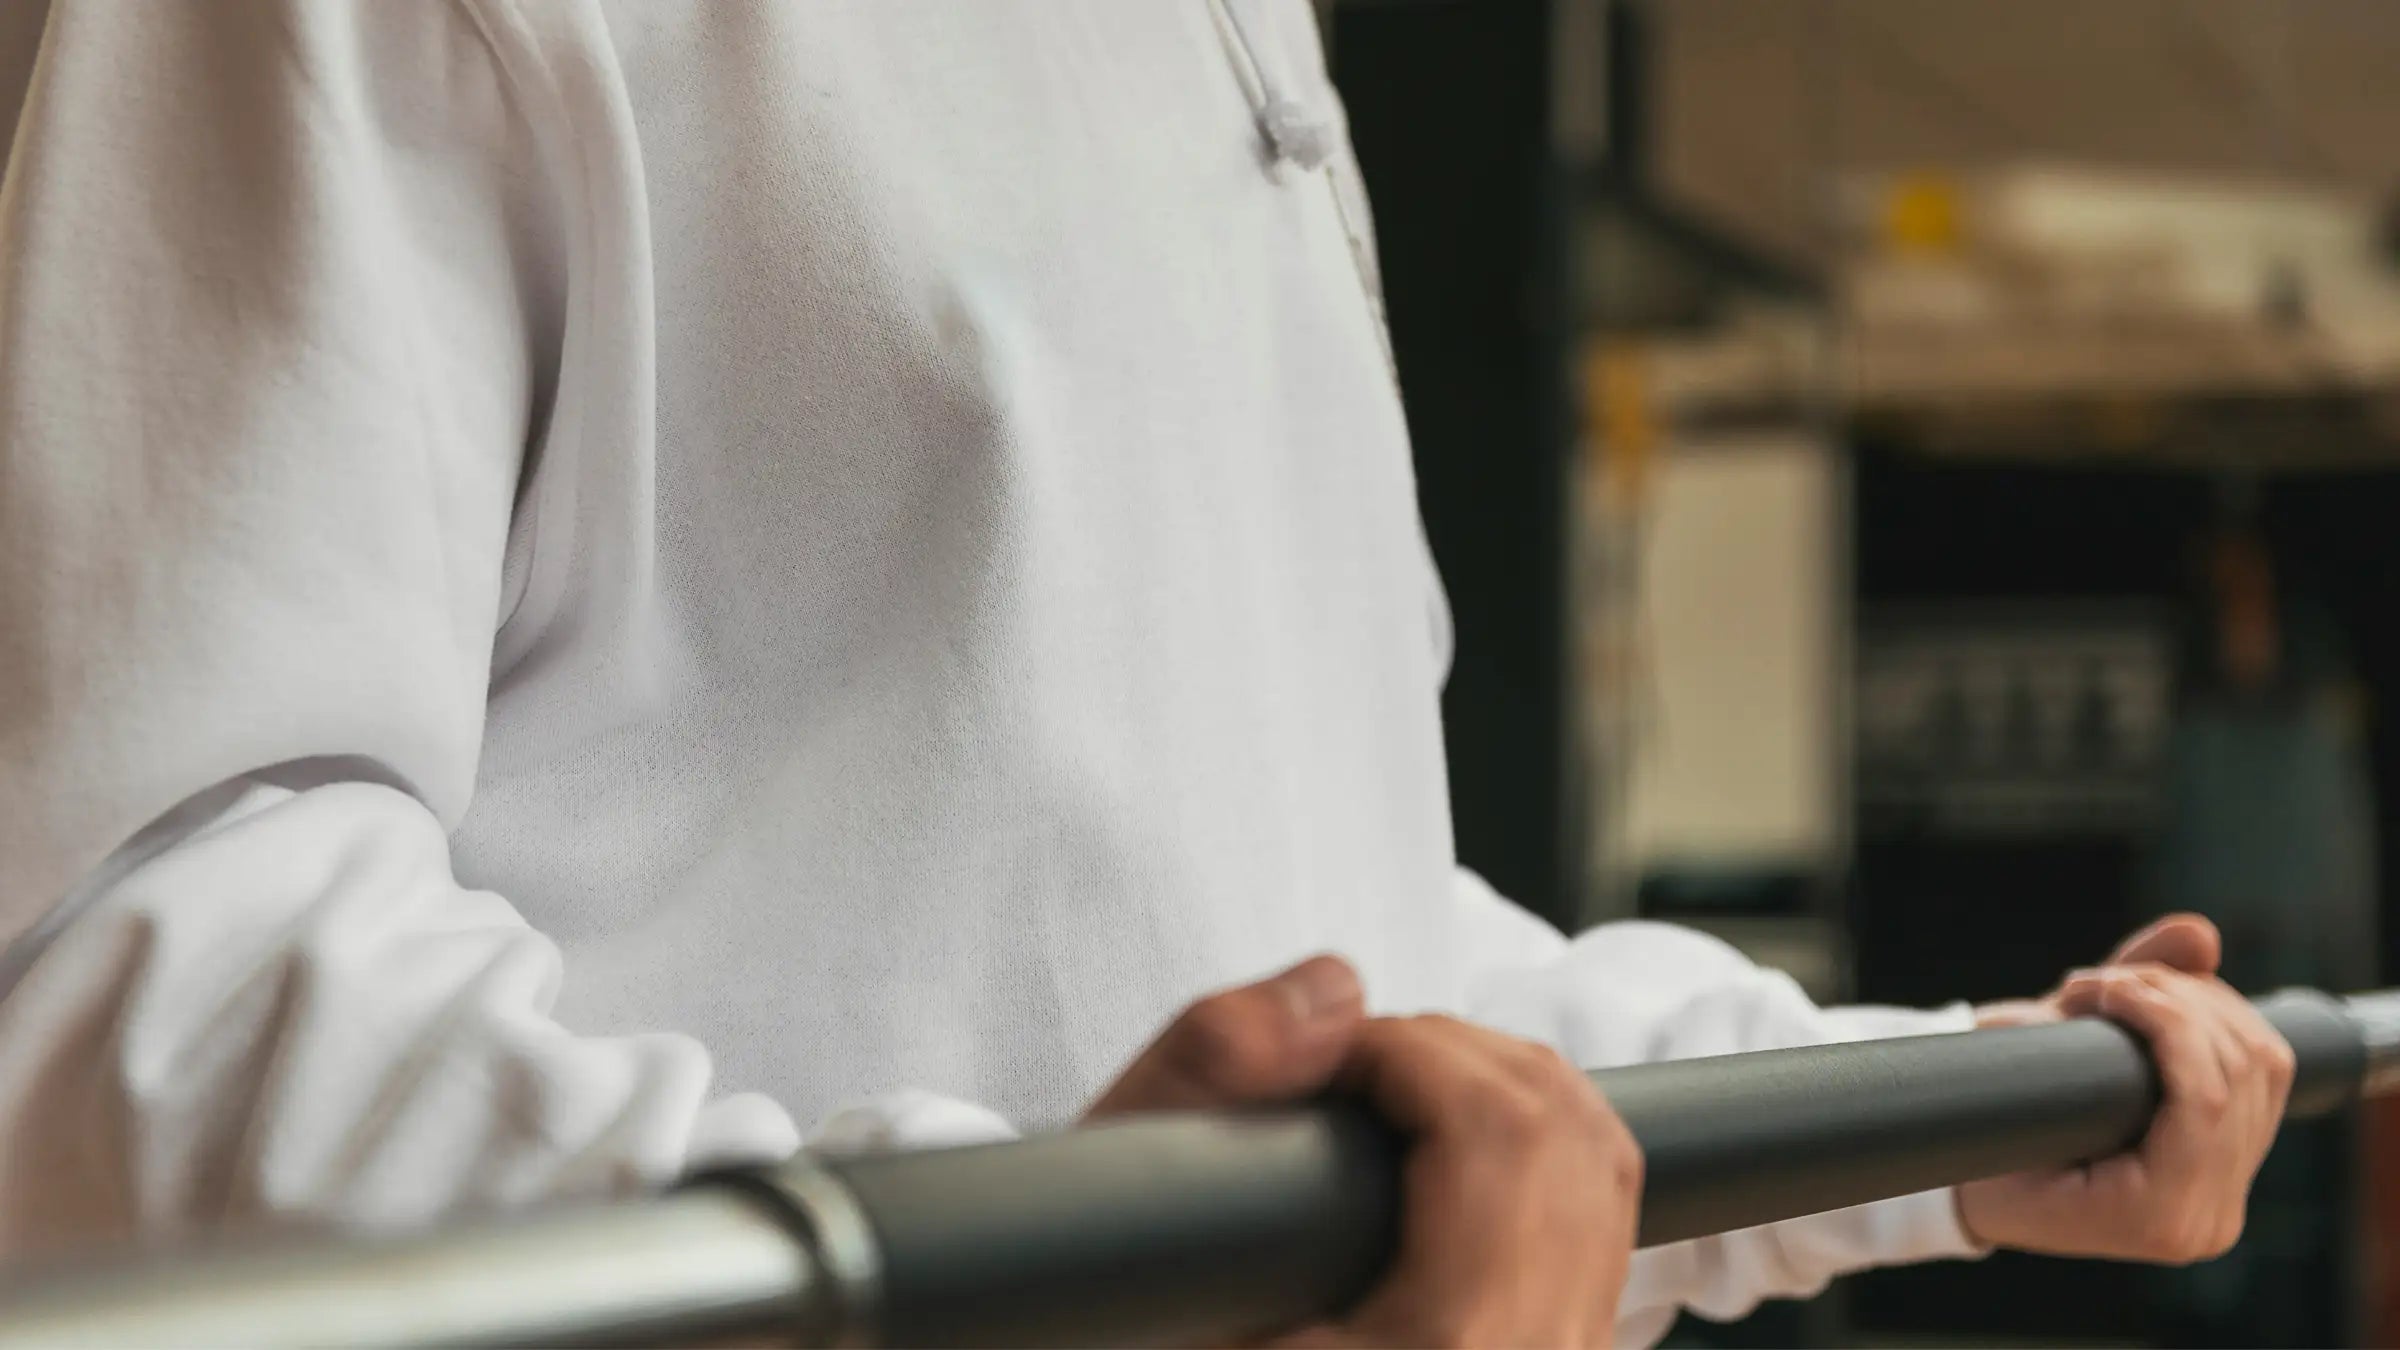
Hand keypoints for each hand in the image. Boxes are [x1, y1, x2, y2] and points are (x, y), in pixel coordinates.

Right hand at [1089, 956, 1641, 1347]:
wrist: (1147, 1348)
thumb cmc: (1130, 1319)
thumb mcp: (1124, 1195)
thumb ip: (1206, 1068)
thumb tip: (1337, 988)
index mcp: (1443, 1345)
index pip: (1494, 1130)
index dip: (1406, 1047)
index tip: (1326, 1055)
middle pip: (1562, 1130)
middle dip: (1456, 1051)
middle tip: (1350, 1065)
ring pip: (1600, 1164)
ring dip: (1502, 1086)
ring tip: (1390, 1089)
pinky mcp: (1560, 1349)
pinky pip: (1600, 1217)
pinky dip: (1533, 1142)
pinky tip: (1446, 1138)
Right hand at [1957, 914, 2295, 1263]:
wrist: (1978, 1186)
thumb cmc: (1981, 1138)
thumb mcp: (2015, 1072)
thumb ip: (2105, 1001)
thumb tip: (2201, 931)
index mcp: (2156, 1218)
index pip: (2207, 1098)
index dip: (2164, 1018)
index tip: (2092, 986)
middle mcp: (2208, 1217)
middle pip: (2245, 1071)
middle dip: (2175, 999)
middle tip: (2093, 984)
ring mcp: (2227, 1196)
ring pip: (2264, 1062)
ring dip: (2198, 1001)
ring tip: (2121, 990)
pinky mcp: (2234, 1167)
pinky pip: (2268, 1072)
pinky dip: (2219, 1018)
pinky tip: (2163, 1004)